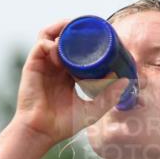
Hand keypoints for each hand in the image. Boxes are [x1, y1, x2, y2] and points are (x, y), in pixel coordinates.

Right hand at [12, 20, 129, 145]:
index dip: (86, 39)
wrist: (42, 132)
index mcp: (67, 74)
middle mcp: (55, 66)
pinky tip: (61, 51)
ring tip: (74, 27)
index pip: (76, 49)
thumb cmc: (64, 124)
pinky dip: (51, 43)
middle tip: (89, 26)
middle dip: (74, 27)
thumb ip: (109, 97)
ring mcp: (43, 65)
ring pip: (49, 35)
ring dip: (61, 27)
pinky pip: (41, 46)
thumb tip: (126, 80)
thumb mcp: (93, 109)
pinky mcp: (33, 66)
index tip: (100, 33)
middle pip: (62, 37)